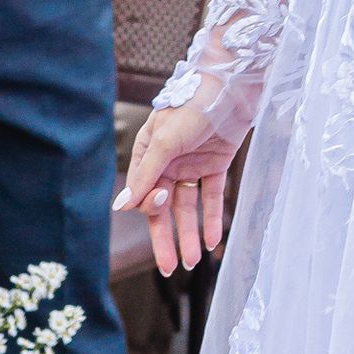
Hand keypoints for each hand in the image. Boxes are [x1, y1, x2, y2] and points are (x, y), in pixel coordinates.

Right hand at [118, 100, 241, 275]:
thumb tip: (120, 207)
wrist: (232, 84)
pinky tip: (212, 240)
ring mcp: (192, 164)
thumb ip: (145, 175)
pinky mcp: (216, 164)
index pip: (144, 192)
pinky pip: (211, 197)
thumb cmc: (192, 104)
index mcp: (149, 152)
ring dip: (189, 234)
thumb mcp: (165, 140)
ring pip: (187, 207)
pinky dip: (211, 219)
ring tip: (193, 261)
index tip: (161, 200)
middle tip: (168, 269)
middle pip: (164, 207)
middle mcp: (168, 161)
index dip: (150, 206)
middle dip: (166, 237)